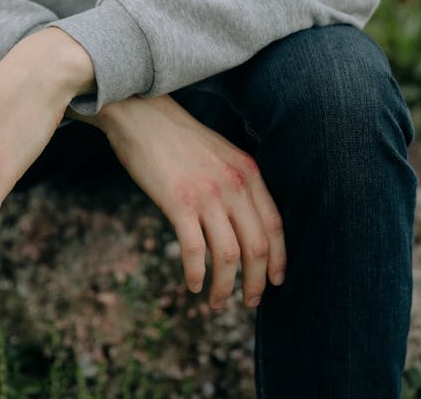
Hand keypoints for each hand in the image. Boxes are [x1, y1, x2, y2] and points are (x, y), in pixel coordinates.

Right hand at [72, 94, 285, 309]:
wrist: (142, 116)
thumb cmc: (176, 137)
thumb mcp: (220, 154)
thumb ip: (236, 182)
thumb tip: (241, 221)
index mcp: (248, 172)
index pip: (275, 225)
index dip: (278, 259)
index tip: (275, 282)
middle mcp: (234, 185)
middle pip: (257, 247)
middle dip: (256, 282)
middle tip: (250, 302)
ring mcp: (207, 195)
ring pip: (228, 255)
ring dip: (225, 286)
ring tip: (217, 303)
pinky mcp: (178, 203)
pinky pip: (194, 250)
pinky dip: (196, 273)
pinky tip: (193, 285)